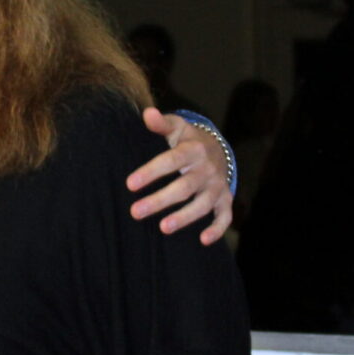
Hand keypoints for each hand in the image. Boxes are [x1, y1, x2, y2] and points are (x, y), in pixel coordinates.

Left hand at [128, 108, 232, 243]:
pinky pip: (224, 217)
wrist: (219, 149)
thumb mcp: (176, 127)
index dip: (151, 172)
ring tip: (163, 228)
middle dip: (160, 200)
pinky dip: (217, 229)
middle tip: (135, 212)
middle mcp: (207, 169)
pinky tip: (203, 241)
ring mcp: (217, 186)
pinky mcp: (224, 200)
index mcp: (193, 150)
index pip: (171, 161)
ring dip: (184, 217)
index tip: (129, 184)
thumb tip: (147, 113)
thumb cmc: (187, 140)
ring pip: (202, 205)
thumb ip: (161, 123)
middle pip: (184, 187)